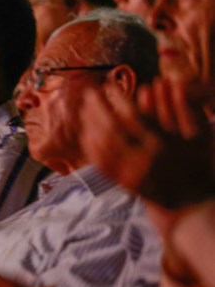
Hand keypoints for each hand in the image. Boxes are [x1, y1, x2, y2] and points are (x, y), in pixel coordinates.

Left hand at [80, 79, 213, 211]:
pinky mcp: (124, 185)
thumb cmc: (201, 167)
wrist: (194, 205)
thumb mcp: (201, 137)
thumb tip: (172, 82)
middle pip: (110, 128)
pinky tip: (87, 133)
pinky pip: (101, 163)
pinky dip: (91, 146)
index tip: (110, 85)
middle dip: (98, 108)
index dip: (119, 98)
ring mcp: (132, 174)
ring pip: (102, 146)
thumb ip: (185, 109)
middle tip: (89, 92)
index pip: (132, 116)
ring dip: (91, 124)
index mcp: (163, 146)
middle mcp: (144, 160)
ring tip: (85, 109)